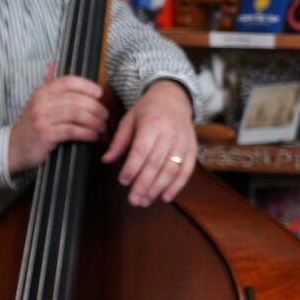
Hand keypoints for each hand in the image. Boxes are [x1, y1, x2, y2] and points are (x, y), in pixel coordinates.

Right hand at [9, 62, 107, 173]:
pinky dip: (87, 133)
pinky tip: (92, 136)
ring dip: (94, 122)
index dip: (87, 86)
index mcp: (42, 92)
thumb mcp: (38, 102)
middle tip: (105, 116)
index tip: (100, 93)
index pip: (68, 82)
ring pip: (77, 114)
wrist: (14, 147)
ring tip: (101, 127)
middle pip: (76, 99)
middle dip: (96, 108)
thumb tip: (53, 63)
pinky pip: (73, 130)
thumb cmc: (32, 125)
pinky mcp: (46, 134)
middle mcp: (41, 102)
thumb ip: (48, 84)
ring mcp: (42, 118)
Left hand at [101, 79, 196, 206]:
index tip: (123, 181)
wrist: (174, 97)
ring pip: (171, 170)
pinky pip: (186, 170)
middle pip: (156, 163)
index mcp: (152, 124)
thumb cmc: (148, 110)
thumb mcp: (129, 119)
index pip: (141, 150)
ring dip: (157, 188)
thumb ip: (119, 141)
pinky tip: (166, 197)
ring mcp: (183, 142)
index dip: (132, 168)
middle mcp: (170, 134)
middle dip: (144, 184)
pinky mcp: (193, 149)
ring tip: (144, 201)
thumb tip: (106, 160)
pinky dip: (177, 186)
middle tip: (133, 200)